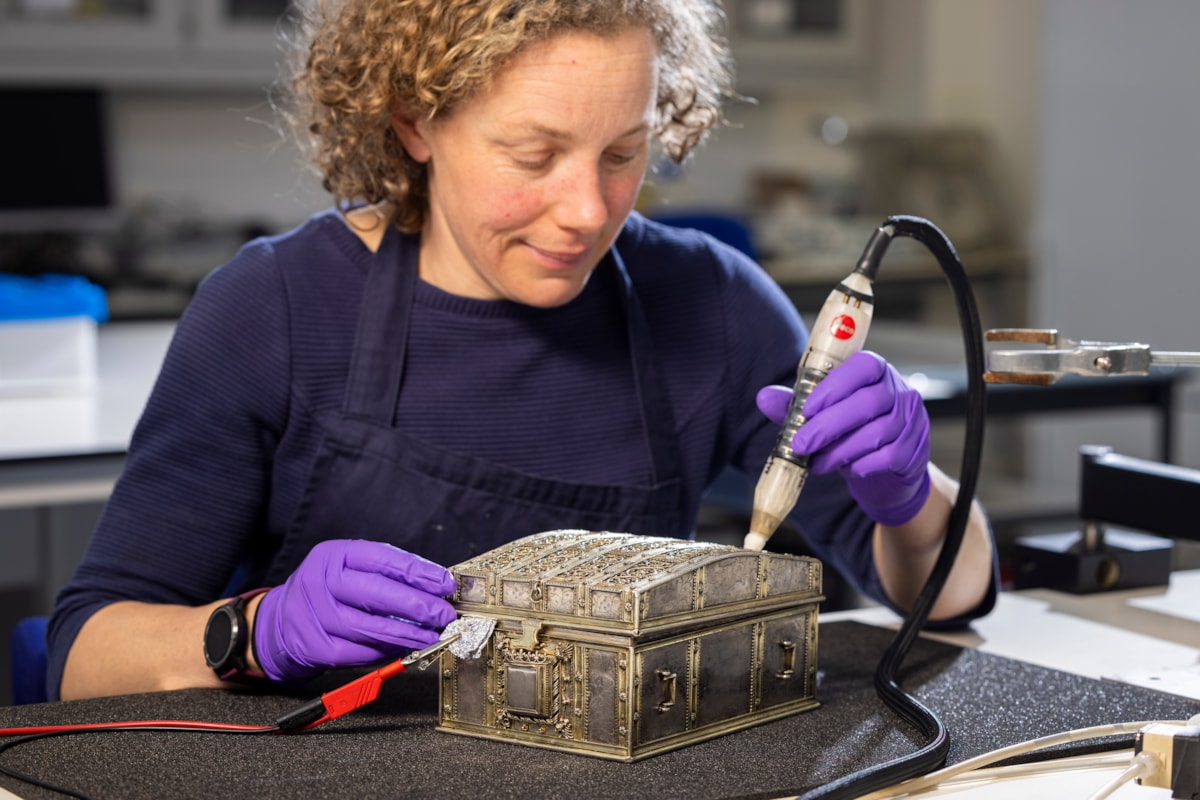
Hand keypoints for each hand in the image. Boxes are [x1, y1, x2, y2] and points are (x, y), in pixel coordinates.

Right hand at [253, 539, 457, 682]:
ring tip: (430, 636)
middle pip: (374, 592)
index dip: (417, 572)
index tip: (445, 584)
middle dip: (416, 605)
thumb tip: (435, 590)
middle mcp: (319, 580)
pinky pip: (356, 652)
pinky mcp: (312, 646)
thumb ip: (387, 577)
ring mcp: (312, 614)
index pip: (382, 559)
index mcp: (334, 555)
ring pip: (366, 626)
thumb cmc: (328, 594)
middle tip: (443, 615)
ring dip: (405, 634)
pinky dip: (383, 652)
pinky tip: (402, 649)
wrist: (279, 623)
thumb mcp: (350, 572)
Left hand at [756, 351, 930, 526]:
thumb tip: (764, 397)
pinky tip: (845, 469)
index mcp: (876, 372)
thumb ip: (795, 405)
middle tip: (800, 443)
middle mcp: (900, 391)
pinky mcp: (914, 450)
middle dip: (828, 425)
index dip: (835, 385)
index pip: (864, 365)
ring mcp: (912, 420)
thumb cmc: (851, 431)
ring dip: (840, 450)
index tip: (807, 408)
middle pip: (869, 402)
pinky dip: (860, 465)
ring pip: (877, 432)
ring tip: (817, 461)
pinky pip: (888, 457)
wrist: (885, 469)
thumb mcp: (821, 415)